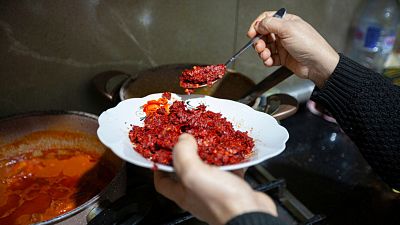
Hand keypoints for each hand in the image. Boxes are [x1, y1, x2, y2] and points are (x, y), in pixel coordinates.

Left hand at [154, 134, 276, 224]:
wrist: (250, 214)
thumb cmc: (222, 202)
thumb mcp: (194, 174)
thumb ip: (183, 154)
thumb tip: (182, 140)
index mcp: (183, 193)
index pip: (162, 181)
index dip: (159, 166)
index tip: (162, 152)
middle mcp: (197, 193)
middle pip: (186, 171)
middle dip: (187, 153)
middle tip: (190, 140)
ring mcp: (216, 190)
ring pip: (209, 168)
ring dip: (210, 153)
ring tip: (211, 142)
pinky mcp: (234, 187)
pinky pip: (230, 169)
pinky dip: (231, 159)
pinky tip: (234, 152)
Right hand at [248, 11, 339, 87]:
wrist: (317, 64)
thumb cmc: (310, 45)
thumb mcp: (288, 29)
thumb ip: (270, 24)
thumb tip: (258, 24)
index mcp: (286, 22)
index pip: (266, 20)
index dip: (257, 26)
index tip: (251, 33)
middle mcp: (284, 33)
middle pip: (263, 34)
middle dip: (258, 41)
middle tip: (259, 47)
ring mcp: (283, 46)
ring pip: (265, 47)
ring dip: (262, 52)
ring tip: (265, 55)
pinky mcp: (283, 58)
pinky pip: (270, 58)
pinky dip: (267, 60)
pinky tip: (269, 61)